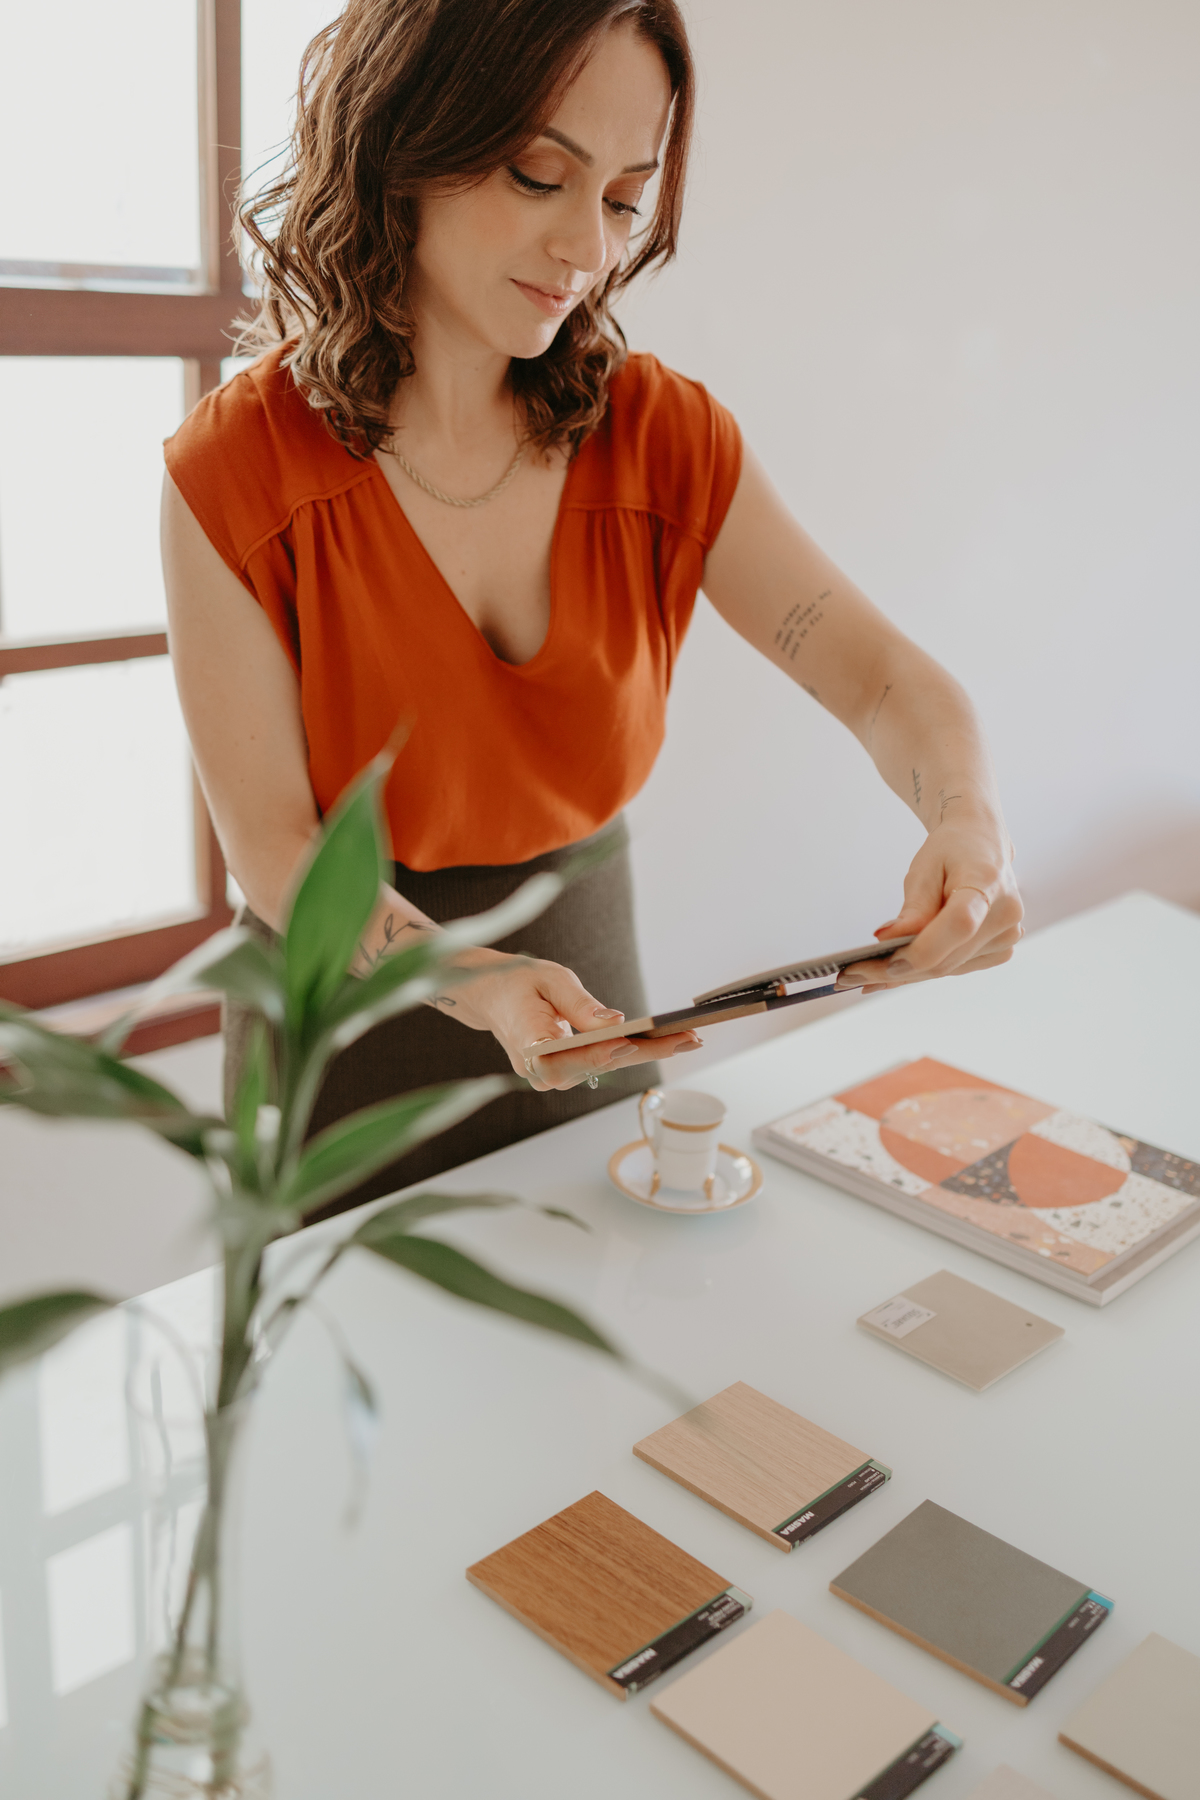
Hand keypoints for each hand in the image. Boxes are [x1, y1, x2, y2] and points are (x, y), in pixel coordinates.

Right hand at [439, 947, 700, 1091]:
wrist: (490, 996)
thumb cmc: (517, 983)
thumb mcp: (549, 979)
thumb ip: (580, 1005)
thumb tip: (616, 1023)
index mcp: (529, 1045)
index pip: (570, 1056)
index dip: (603, 1051)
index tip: (633, 1041)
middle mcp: (541, 1071)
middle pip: (601, 1064)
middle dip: (647, 1051)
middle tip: (689, 1039)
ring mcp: (553, 1077)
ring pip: (608, 1066)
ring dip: (647, 1052)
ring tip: (687, 1038)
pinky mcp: (564, 1073)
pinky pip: (604, 1062)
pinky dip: (633, 1050)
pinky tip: (663, 1041)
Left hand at [836, 811, 1022, 993]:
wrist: (981, 843)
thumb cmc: (952, 850)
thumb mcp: (924, 869)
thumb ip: (913, 908)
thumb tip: (889, 940)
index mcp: (988, 884)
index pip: (959, 926)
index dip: (921, 950)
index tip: (882, 963)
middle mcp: (1005, 916)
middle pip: (946, 958)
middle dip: (895, 970)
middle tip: (851, 976)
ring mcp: (1006, 937)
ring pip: (946, 969)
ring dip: (904, 975)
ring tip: (862, 976)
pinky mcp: (999, 951)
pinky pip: (953, 968)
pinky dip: (921, 970)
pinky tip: (890, 972)